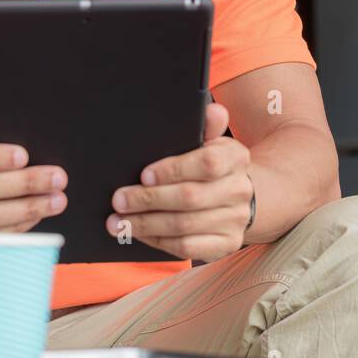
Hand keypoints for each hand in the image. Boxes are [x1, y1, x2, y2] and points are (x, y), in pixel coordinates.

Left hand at [104, 102, 253, 261]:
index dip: (173, 170)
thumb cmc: (211, 165)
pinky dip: (157, 241)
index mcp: (236, 158)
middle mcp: (239, 190)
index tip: (143, 175)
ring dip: (145, 224)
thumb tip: (213, 110)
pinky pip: (187, 247)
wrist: (235, 195)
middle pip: (190, 198)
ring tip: (118, 221)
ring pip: (183, 226)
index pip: (207, 163)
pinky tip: (139, 234)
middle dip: (148, 199)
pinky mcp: (226, 243)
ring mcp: (234, 220)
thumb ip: (206, 126)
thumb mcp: (210, 142)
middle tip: (119, 200)